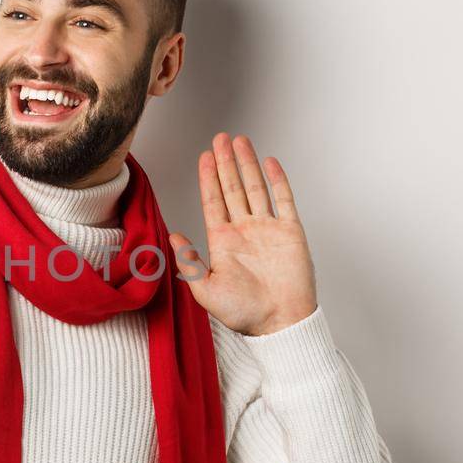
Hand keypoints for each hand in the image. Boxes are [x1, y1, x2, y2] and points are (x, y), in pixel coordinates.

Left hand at [168, 133, 317, 335]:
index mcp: (222, 241)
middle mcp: (244, 230)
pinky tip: (269, 162)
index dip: (207, 178)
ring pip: (255, 187)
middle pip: (232, 187)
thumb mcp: (205, 289)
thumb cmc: (243, 313)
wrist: (279, 323)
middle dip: (225, 162)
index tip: (203, 156)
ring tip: (240, 141)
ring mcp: (267, 229)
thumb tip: (173, 237)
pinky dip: (277, 180)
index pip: (212, 201)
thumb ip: (189, 262)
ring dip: (247, 164)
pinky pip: (283, 199)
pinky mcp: (289, 232)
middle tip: (220, 138)